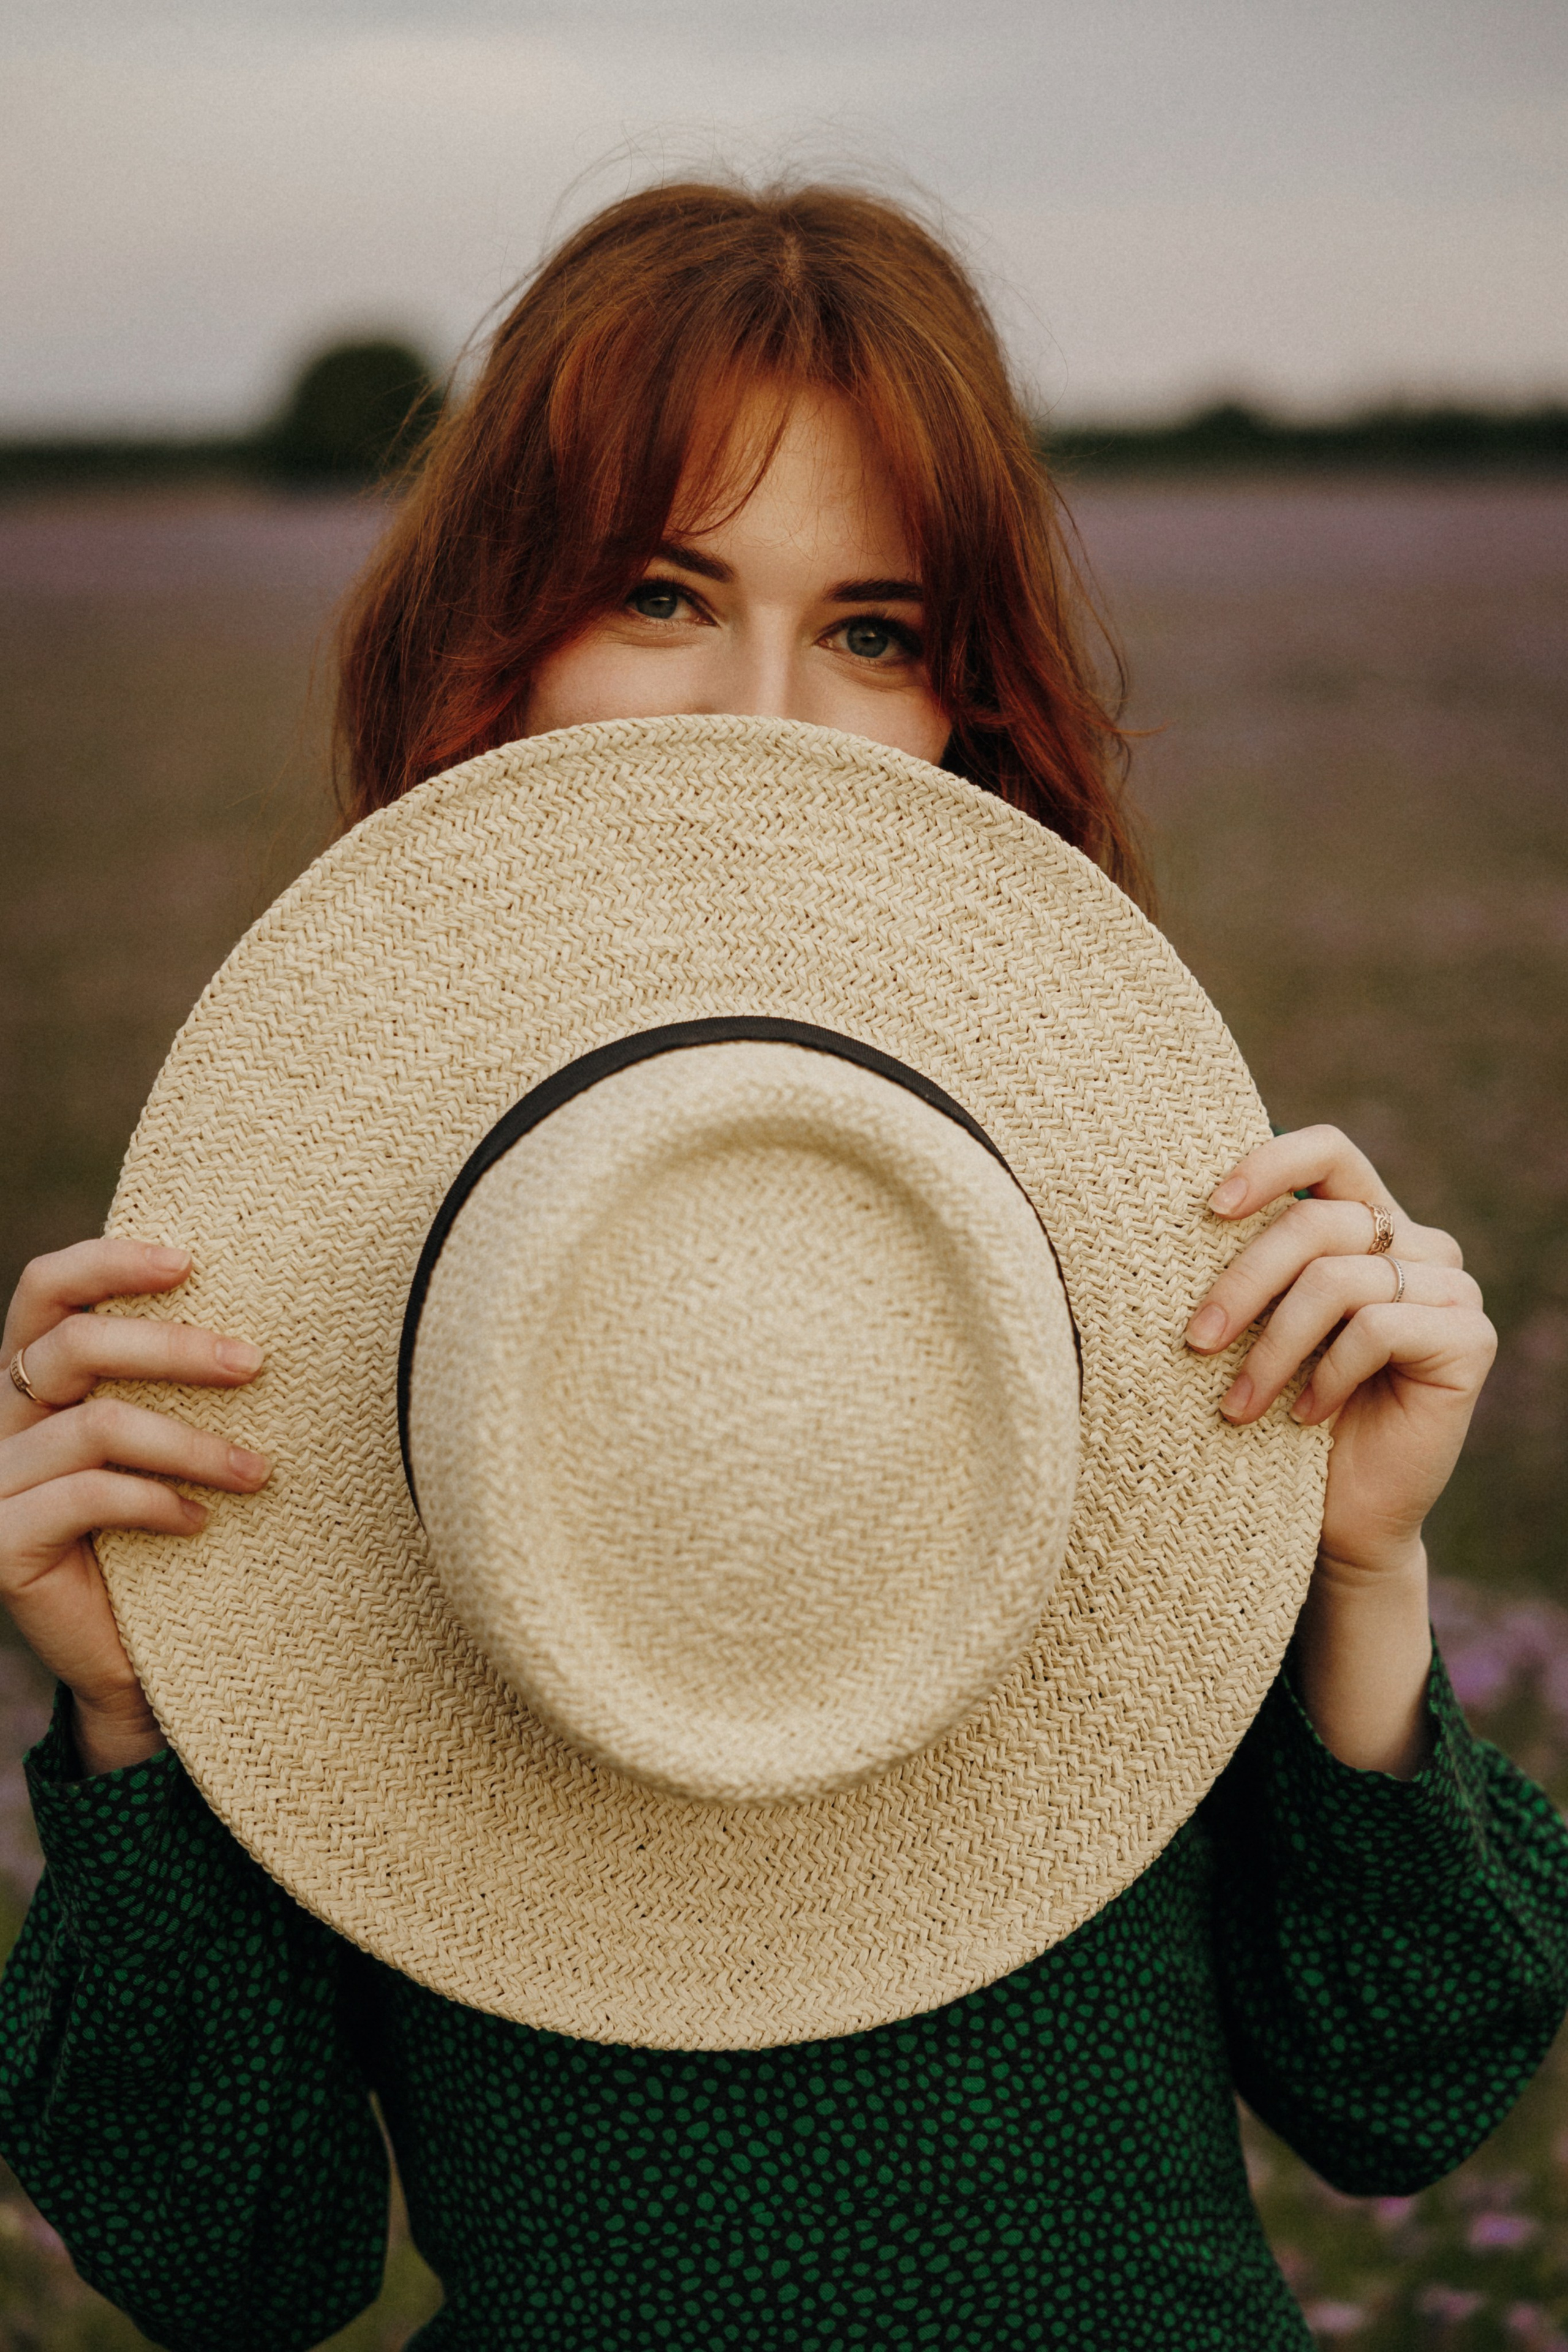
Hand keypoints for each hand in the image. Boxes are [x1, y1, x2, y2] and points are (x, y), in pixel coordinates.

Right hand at [0, 1240, 269, 1774]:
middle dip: (171, 1346)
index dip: (107, 1262)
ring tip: (259, 1471)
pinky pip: (86, 1496)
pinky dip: (156, 1501)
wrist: (135, 1658)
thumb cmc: (169, 1531)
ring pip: (96, 1426)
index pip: (46, 1290)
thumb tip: (262, 1312)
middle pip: (72, 1345)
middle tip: (255, 1364)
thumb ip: (175, 1381)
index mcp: (37, 1380)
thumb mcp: (168, 1442)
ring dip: (192, 1443)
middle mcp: (3, 1422)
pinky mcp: (1, 1543)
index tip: (191, 1261)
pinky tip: (201, 1522)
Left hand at [1185, 1124, 1493, 1577]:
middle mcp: (1420, 1243)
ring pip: (1337, 1280)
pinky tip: (1303, 1417)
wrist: (1340, 1513)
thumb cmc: (1283, 1411)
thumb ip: (1253, 1264)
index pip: (1329, 1150)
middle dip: (1243, 1282)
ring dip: (1271, 1348)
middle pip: (1316, 1222)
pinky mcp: (1468, 1339)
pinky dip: (1326, 1375)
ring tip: (1236, 1405)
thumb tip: (1189, 1209)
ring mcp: (1451, 1288)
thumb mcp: (1259, 1325)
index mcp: (1369, 1222)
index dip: (1270, 1163)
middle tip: (1195, 1340)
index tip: (1209, 1208)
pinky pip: (1377, 1328)